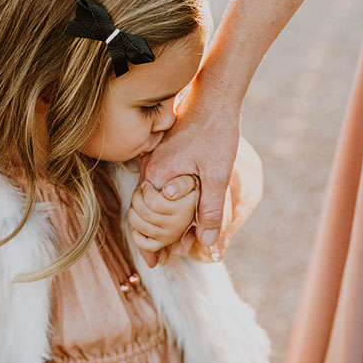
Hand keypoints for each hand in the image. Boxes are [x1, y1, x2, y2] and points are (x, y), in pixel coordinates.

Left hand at [128, 176, 198, 256]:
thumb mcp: (188, 181)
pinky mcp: (163, 243)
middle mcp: (179, 225)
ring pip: (141, 227)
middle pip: (145, 214)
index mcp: (185, 209)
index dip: (145, 190)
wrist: (192, 203)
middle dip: (136, 198)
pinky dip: (136, 234)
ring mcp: (170, 236)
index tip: (146, 184)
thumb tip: (168, 193)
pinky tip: (139, 221)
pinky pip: (145, 245)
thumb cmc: (184, 189)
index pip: (153, 203)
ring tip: (137, 203)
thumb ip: (181, 184)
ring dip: (132, 212)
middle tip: (139, 191)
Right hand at [143, 75, 241, 247]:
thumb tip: (204, 241)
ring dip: (160, 223)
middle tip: (167, 260)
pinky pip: (157, 188)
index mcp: (156, 178)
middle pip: (144, 214)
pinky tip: (177, 215)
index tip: (155, 264)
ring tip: (172, 244)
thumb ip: (210, 209)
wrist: (214, 97)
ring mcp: (154, 162)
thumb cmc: (216, 132)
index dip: (149, 246)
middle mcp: (149, 170)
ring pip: (151, 201)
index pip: (145, 221)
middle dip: (154, 238)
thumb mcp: (217, 174)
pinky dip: (164, 205)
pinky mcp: (163, 156)